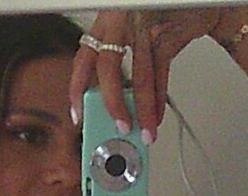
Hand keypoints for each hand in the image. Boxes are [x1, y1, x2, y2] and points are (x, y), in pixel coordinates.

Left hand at [69, 7, 237, 143]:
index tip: (77, 113)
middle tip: (119, 127)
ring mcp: (144, 26)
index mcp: (110, 20)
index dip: (77, 88)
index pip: (84, 57)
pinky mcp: (166, 33)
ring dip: (143, 109)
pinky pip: (161, 73)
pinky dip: (159, 99)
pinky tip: (158, 114)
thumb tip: (125, 99)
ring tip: (146, 131)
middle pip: (106, 67)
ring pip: (138, 75)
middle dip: (113, 104)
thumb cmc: (170, 8)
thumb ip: (129, 59)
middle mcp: (122, 20)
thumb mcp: (139, 27)